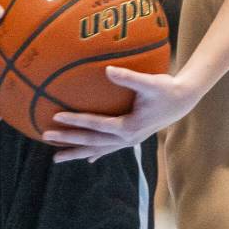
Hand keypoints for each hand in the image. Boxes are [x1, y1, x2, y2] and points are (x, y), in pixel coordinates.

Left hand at [43, 66, 201, 163]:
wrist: (183, 100)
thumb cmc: (165, 88)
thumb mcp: (149, 82)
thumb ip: (128, 78)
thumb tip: (108, 69)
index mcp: (129, 126)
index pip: (96, 125)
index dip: (76, 121)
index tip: (56, 117)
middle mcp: (127, 138)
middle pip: (92, 141)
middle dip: (68, 140)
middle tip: (45, 136)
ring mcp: (128, 140)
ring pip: (97, 150)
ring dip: (76, 152)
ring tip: (56, 158)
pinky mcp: (131, 138)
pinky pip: (109, 149)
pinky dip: (96, 153)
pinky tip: (87, 159)